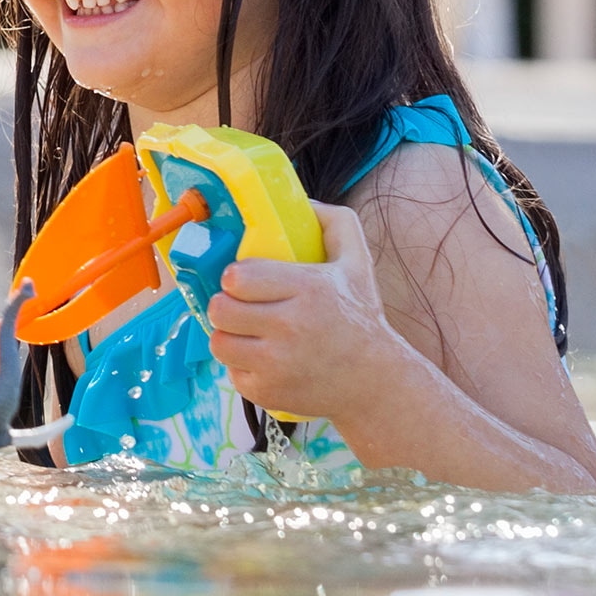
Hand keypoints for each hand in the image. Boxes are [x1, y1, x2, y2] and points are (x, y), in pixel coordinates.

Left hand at [202, 204, 422, 424]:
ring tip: (245, 331)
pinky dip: (241, 365)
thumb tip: (302, 202)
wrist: (376, 382)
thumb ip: (334, 223)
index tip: (243, 281)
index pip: (236, 278)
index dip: (234, 277)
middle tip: (239, 306)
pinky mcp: (268, 393)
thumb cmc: (360, 318)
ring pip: (219, 342)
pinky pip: (230, 372)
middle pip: (220, 309)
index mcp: (308, 290)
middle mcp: (291, 328)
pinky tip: (261, 357)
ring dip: (228, 335)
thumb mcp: (357, 263)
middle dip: (225, 305)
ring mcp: (277, 365)